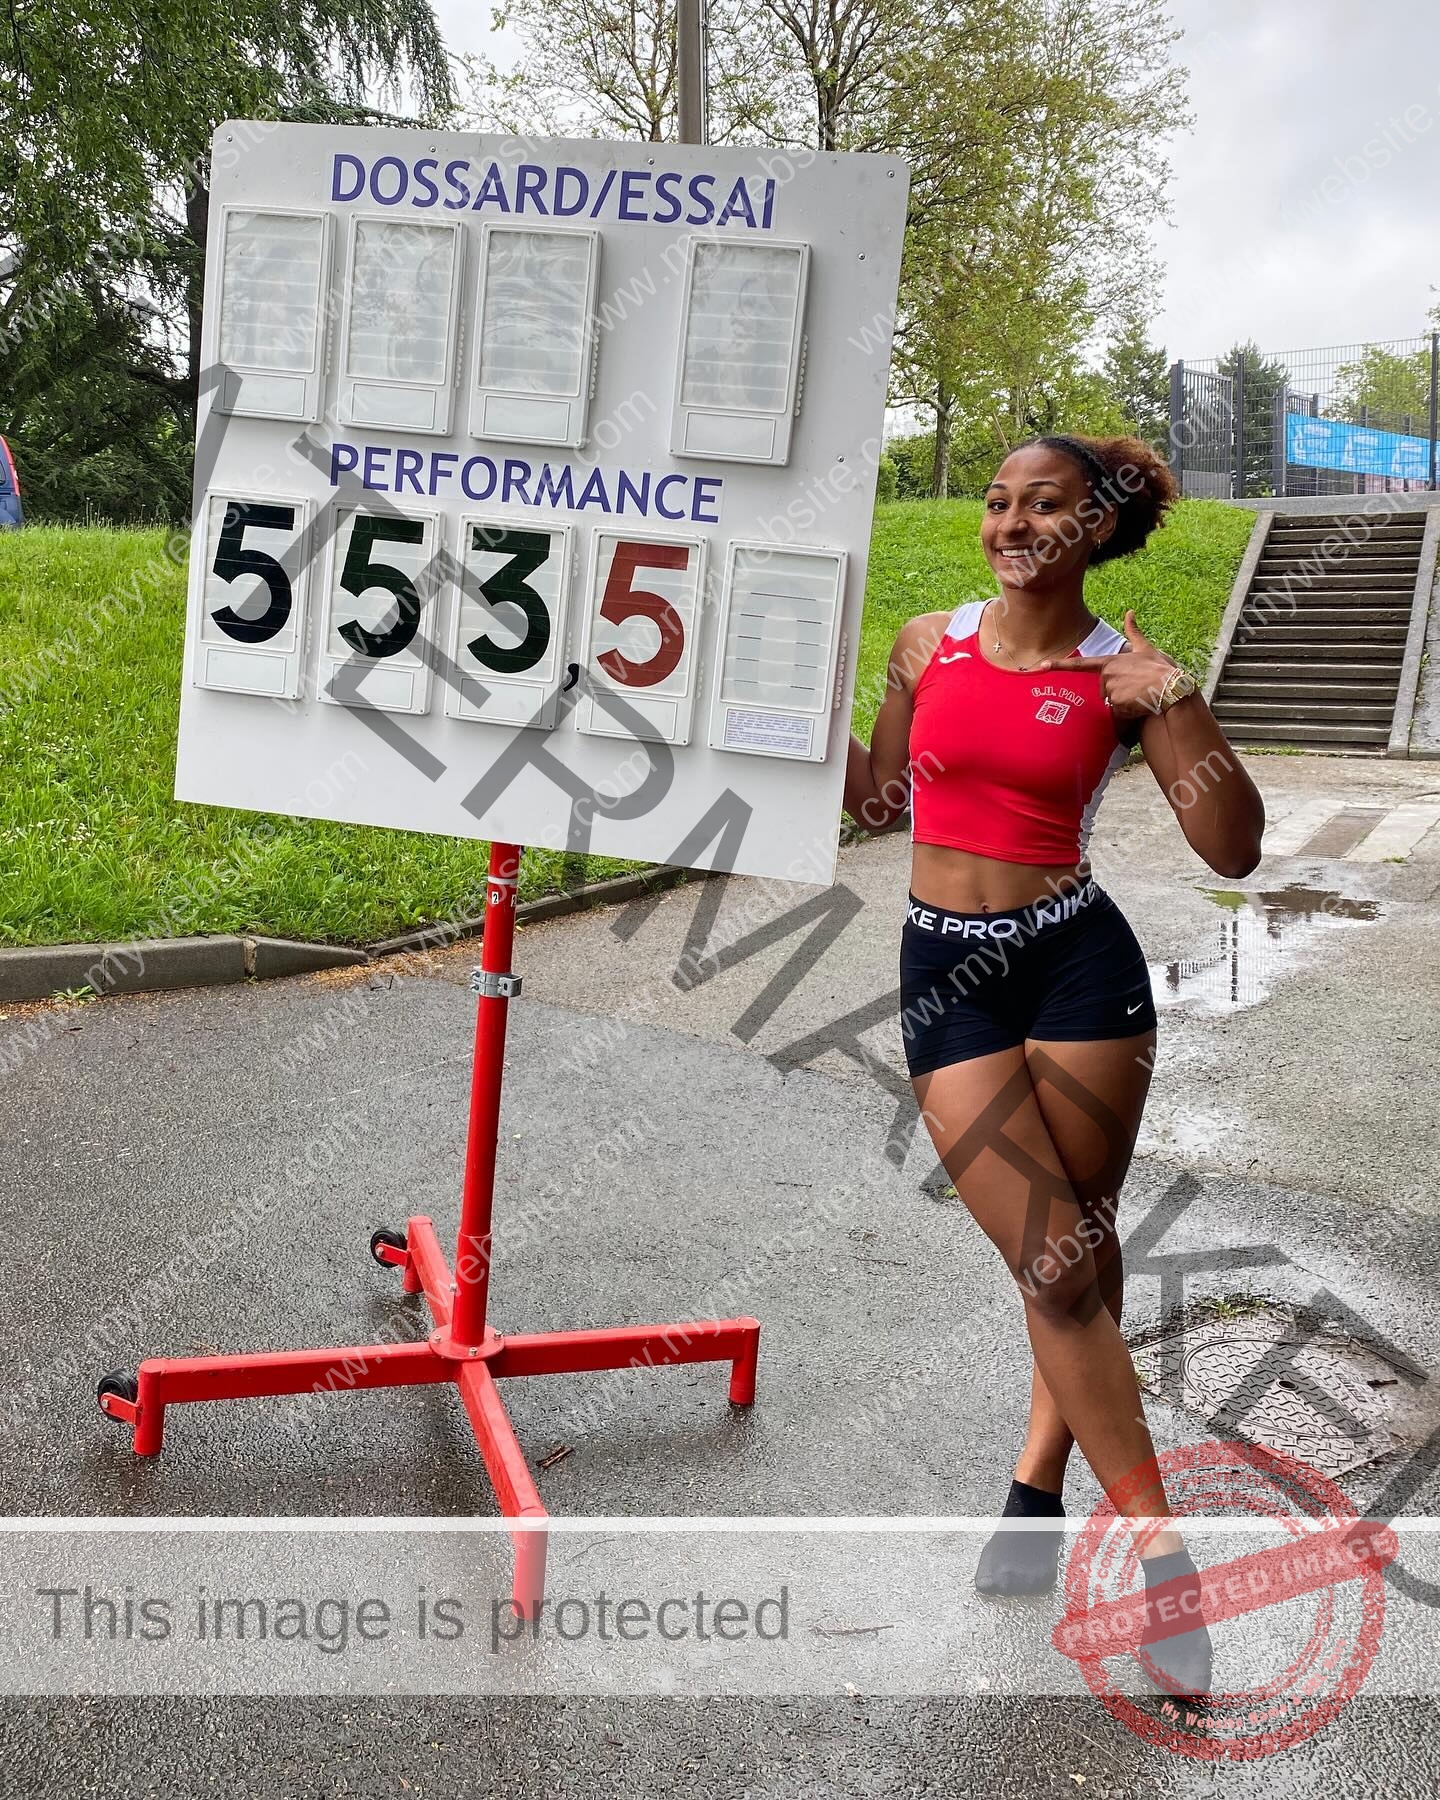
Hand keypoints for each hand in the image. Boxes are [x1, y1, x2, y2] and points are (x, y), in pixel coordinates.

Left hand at [1033, 610, 1180, 718]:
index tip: (1041, 666)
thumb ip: (1134, 632)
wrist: (1171, 687)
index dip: (1059, 665)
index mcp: (1110, 662)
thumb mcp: (1146, 648)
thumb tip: (1130, 612)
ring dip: (1124, 701)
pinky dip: (1128, 711)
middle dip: (1118, 690)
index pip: (1079, 664)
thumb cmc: (1160, 668)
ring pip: (1111, 701)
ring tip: (1140, 694)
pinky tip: (1140, 703)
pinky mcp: (1116, 704)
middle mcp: (1106, 676)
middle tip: (1137, 686)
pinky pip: (1118, 712)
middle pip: (1103, 689)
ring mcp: (1110, 690)